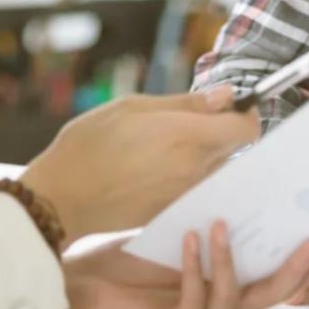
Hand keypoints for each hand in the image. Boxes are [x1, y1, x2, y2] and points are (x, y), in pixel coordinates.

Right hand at [22, 87, 257, 245]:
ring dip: (203, 158)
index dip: (242, 115)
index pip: (246, 129)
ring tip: (166, 150)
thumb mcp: (132, 107)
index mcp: (189, 137)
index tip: (227, 108)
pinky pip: (194, 191)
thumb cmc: (89, 144)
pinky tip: (155, 172)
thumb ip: (185, 103)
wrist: (61, 199)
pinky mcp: (172, 213)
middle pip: (234, 152)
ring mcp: (185, 196)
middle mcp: (195, 170)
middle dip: (221, 135)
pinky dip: (186, 179)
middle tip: (190, 124)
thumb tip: (226, 95)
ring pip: (215, 172)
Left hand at [43, 222, 308, 308]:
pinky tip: (187, 240)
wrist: (77, 280)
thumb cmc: (124, 254)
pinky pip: (197, 306)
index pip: (273, 274)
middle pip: (271, 295)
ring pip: (236, 300)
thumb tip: (242, 173)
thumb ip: (211, 212)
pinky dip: (196, 271)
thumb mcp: (176, 226)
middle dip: (297, 271)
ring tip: (219, 224)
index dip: (301, 260)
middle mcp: (218, 306)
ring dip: (231, 259)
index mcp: (224, 281)